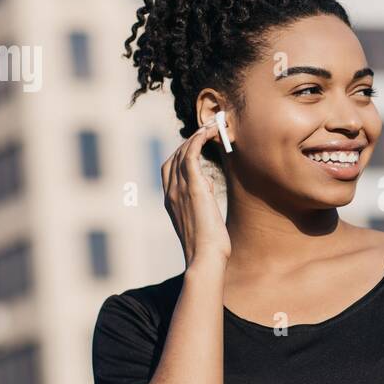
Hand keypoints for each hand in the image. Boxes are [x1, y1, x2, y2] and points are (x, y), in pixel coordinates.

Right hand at [161, 123, 231, 270]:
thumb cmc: (207, 245)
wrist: (205, 259)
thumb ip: (200, 199)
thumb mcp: (201, 218)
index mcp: (170, 201)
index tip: (198, 143)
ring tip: (213, 125)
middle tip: (209, 128)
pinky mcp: (193, 188)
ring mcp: (179, 190)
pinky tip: (209, 131)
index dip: (182, 152)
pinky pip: (192, 155)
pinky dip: (198, 140)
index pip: (169, 168)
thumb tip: (207, 184)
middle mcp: (170, 192)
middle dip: (190, 140)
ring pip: (182, 152)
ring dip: (197, 135)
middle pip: (174, 156)